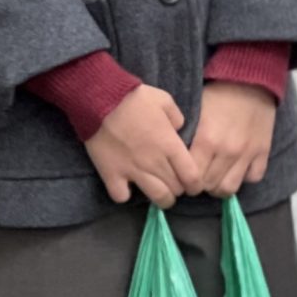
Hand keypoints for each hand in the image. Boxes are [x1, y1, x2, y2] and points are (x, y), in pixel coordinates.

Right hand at [84, 83, 203, 206]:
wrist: (101, 100)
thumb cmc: (135, 98)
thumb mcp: (165, 101)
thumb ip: (177, 118)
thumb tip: (179, 130)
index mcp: (170, 146)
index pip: (192, 177)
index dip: (196, 185)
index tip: (193, 184)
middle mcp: (155, 163)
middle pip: (176, 190)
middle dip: (179, 189)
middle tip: (175, 183)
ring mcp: (132, 171)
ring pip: (156, 198)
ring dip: (161, 198)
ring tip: (159, 192)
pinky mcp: (111, 174)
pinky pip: (121, 197)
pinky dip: (125, 195)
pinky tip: (127, 187)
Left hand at [189, 80, 277, 196]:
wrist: (250, 79)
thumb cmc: (218, 94)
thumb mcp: (196, 113)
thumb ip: (188, 138)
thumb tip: (176, 160)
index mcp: (207, 140)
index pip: (191, 176)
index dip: (185, 179)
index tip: (184, 175)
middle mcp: (227, 151)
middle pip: (209, 186)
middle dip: (201, 184)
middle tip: (199, 176)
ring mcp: (247, 153)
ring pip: (230, 188)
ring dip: (220, 185)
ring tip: (217, 176)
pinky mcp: (263, 151)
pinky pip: (254, 177)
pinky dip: (245, 176)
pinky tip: (238, 167)